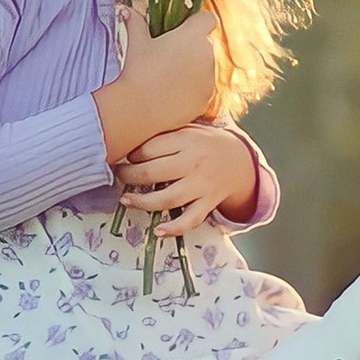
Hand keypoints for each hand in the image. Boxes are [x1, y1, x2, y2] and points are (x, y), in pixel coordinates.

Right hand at [94, 6, 218, 162]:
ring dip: (194, 69)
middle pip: (205, 44)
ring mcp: (209, 78)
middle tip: (170, 56)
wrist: (138, 108)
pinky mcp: (206, 98)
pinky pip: (204, 88)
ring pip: (206, 67)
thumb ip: (136, 22)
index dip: (197, 22)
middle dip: (192, 48)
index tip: (185, 28)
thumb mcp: (136, 42)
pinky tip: (173, 94)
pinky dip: (193, 89)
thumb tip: (129, 11)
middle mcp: (206, 54)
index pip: (207, 19)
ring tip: (169, 78)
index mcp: (191, 35)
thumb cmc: (137, 71)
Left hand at [114, 118, 259, 241]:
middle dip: (128, 176)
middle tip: (119, 175)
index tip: (126, 157)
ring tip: (126, 199)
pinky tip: (158, 230)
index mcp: (186, 140)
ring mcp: (202, 185)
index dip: (131, 155)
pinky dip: (173, 228)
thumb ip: (164, 134)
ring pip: (167, 198)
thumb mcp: (188, 129)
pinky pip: (190, 219)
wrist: (240, 160)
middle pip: (152, 173)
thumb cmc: (204, 143)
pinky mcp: (209, 203)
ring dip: (141, 202)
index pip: (149, 149)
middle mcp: (194, 162)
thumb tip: (128, 141)